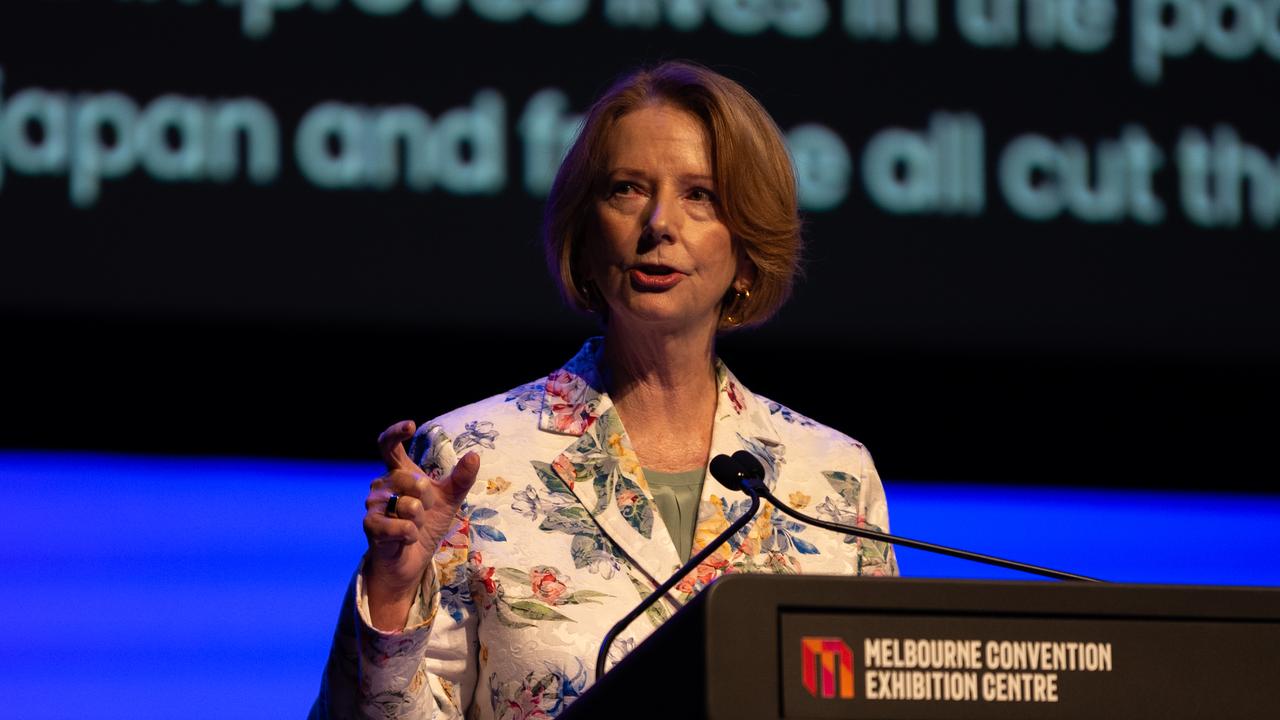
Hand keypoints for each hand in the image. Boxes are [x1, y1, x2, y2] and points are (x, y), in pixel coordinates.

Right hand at [363, 419, 479, 630]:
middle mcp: (381, 484)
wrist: (412, 560)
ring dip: (419, 520)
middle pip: (411, 479)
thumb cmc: (427, 525)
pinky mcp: (370, 526)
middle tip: (425, 511)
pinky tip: (408, 538)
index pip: (388, 446)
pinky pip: (400, 526)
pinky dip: (411, 534)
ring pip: (407, 505)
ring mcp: (373, 505)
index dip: (395, 433)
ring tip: (414, 526)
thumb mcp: (449, 500)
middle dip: (426, 498)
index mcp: (398, 472)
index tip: (410, 426)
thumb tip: (474, 455)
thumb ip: (461, 479)